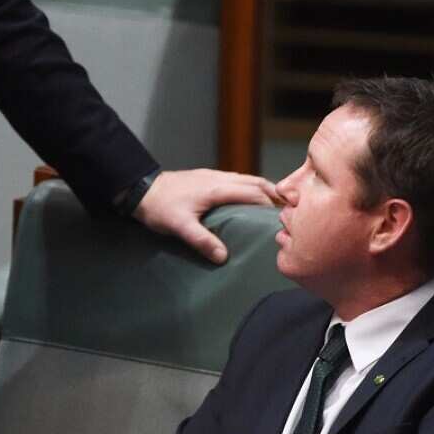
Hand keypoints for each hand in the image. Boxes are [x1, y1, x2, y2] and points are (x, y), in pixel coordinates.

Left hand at [132, 169, 283, 263]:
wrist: (141, 189)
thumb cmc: (160, 207)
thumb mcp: (180, 226)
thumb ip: (202, 241)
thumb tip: (224, 257)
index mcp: (217, 188)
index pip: (253, 192)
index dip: (272, 203)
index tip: (287, 216)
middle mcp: (219, 178)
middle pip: (255, 182)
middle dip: (274, 194)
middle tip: (292, 209)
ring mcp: (213, 176)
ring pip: (246, 179)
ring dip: (263, 190)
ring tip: (276, 206)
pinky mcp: (207, 178)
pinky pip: (236, 181)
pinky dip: (250, 188)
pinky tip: (249, 201)